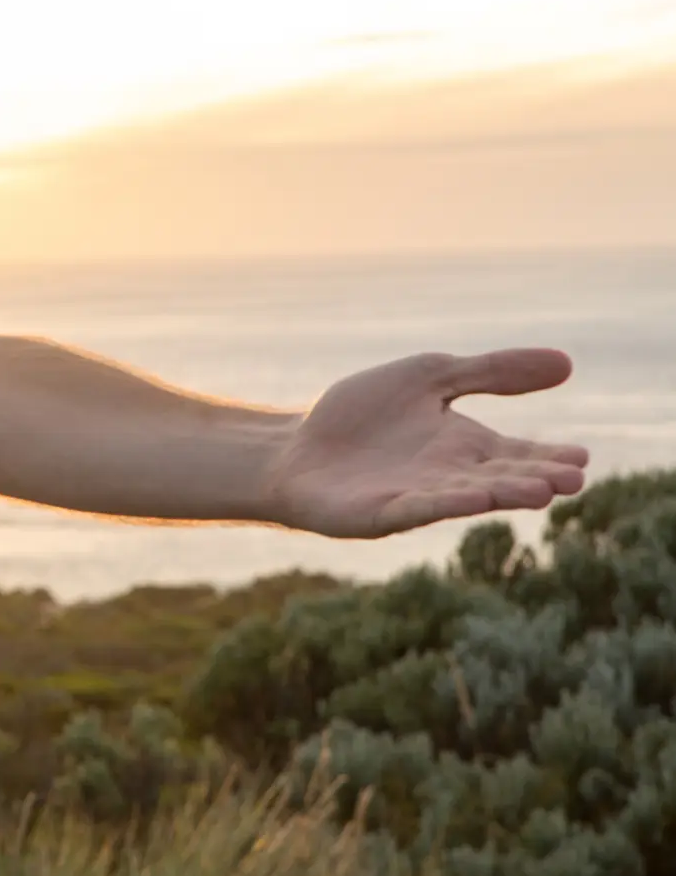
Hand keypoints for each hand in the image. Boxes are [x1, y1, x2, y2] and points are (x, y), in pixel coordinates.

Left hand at [263, 349, 590, 538]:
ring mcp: (415, 498)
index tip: (582, 458)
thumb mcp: (430, 377)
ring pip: (466, 496)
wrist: (293, 447)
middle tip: (573, 480)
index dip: (549, 457)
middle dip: (535, 479)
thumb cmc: (361, 416)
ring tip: (539, 491)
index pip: (518, 453)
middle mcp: (449, 477)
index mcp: (466, 446)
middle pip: (500, 478)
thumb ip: (490, 372)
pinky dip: (445, 502)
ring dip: (501, 494)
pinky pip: (417, 507)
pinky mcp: (378, 513)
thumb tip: (567, 363)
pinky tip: (473, 498)